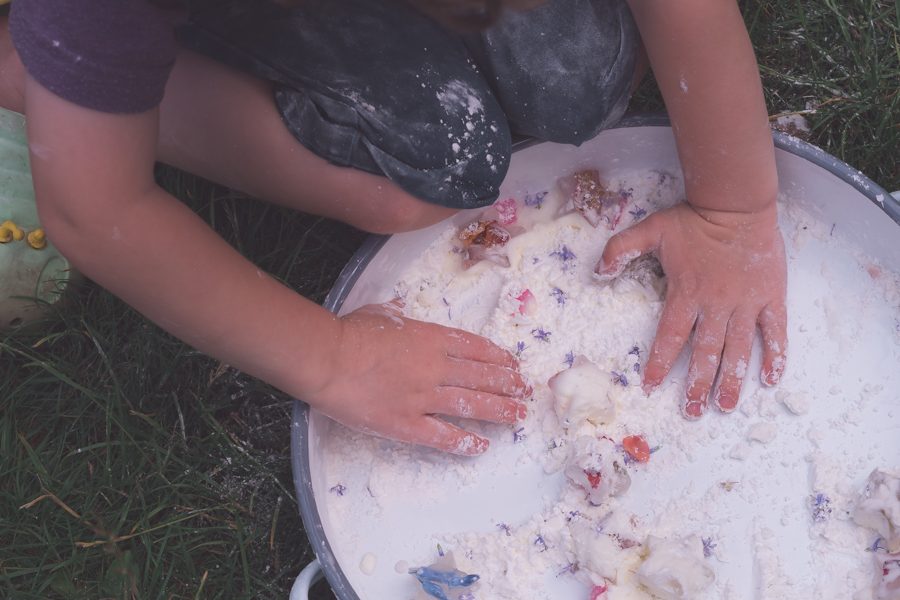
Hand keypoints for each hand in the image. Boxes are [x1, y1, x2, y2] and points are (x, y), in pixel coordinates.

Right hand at [308, 301, 529, 453]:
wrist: (328, 359)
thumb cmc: (350, 332)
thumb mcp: (380, 312)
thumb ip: (396, 313)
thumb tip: (400, 308)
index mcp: (432, 339)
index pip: (476, 349)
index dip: (498, 358)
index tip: (513, 365)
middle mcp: (436, 368)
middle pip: (482, 377)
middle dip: (508, 385)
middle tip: (525, 392)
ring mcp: (424, 398)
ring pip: (472, 405)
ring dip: (500, 411)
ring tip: (518, 417)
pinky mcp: (406, 424)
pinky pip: (443, 436)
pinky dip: (464, 442)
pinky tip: (481, 446)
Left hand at [596, 202, 786, 417]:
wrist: (737, 204)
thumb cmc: (694, 219)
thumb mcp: (651, 229)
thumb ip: (621, 249)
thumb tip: (596, 271)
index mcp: (686, 294)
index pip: (669, 337)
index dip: (658, 363)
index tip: (651, 386)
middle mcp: (715, 305)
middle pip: (704, 353)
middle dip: (696, 385)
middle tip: (691, 411)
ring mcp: (745, 303)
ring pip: (737, 349)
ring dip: (731, 380)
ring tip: (725, 406)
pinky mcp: (770, 298)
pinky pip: (774, 332)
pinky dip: (774, 356)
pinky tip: (770, 380)